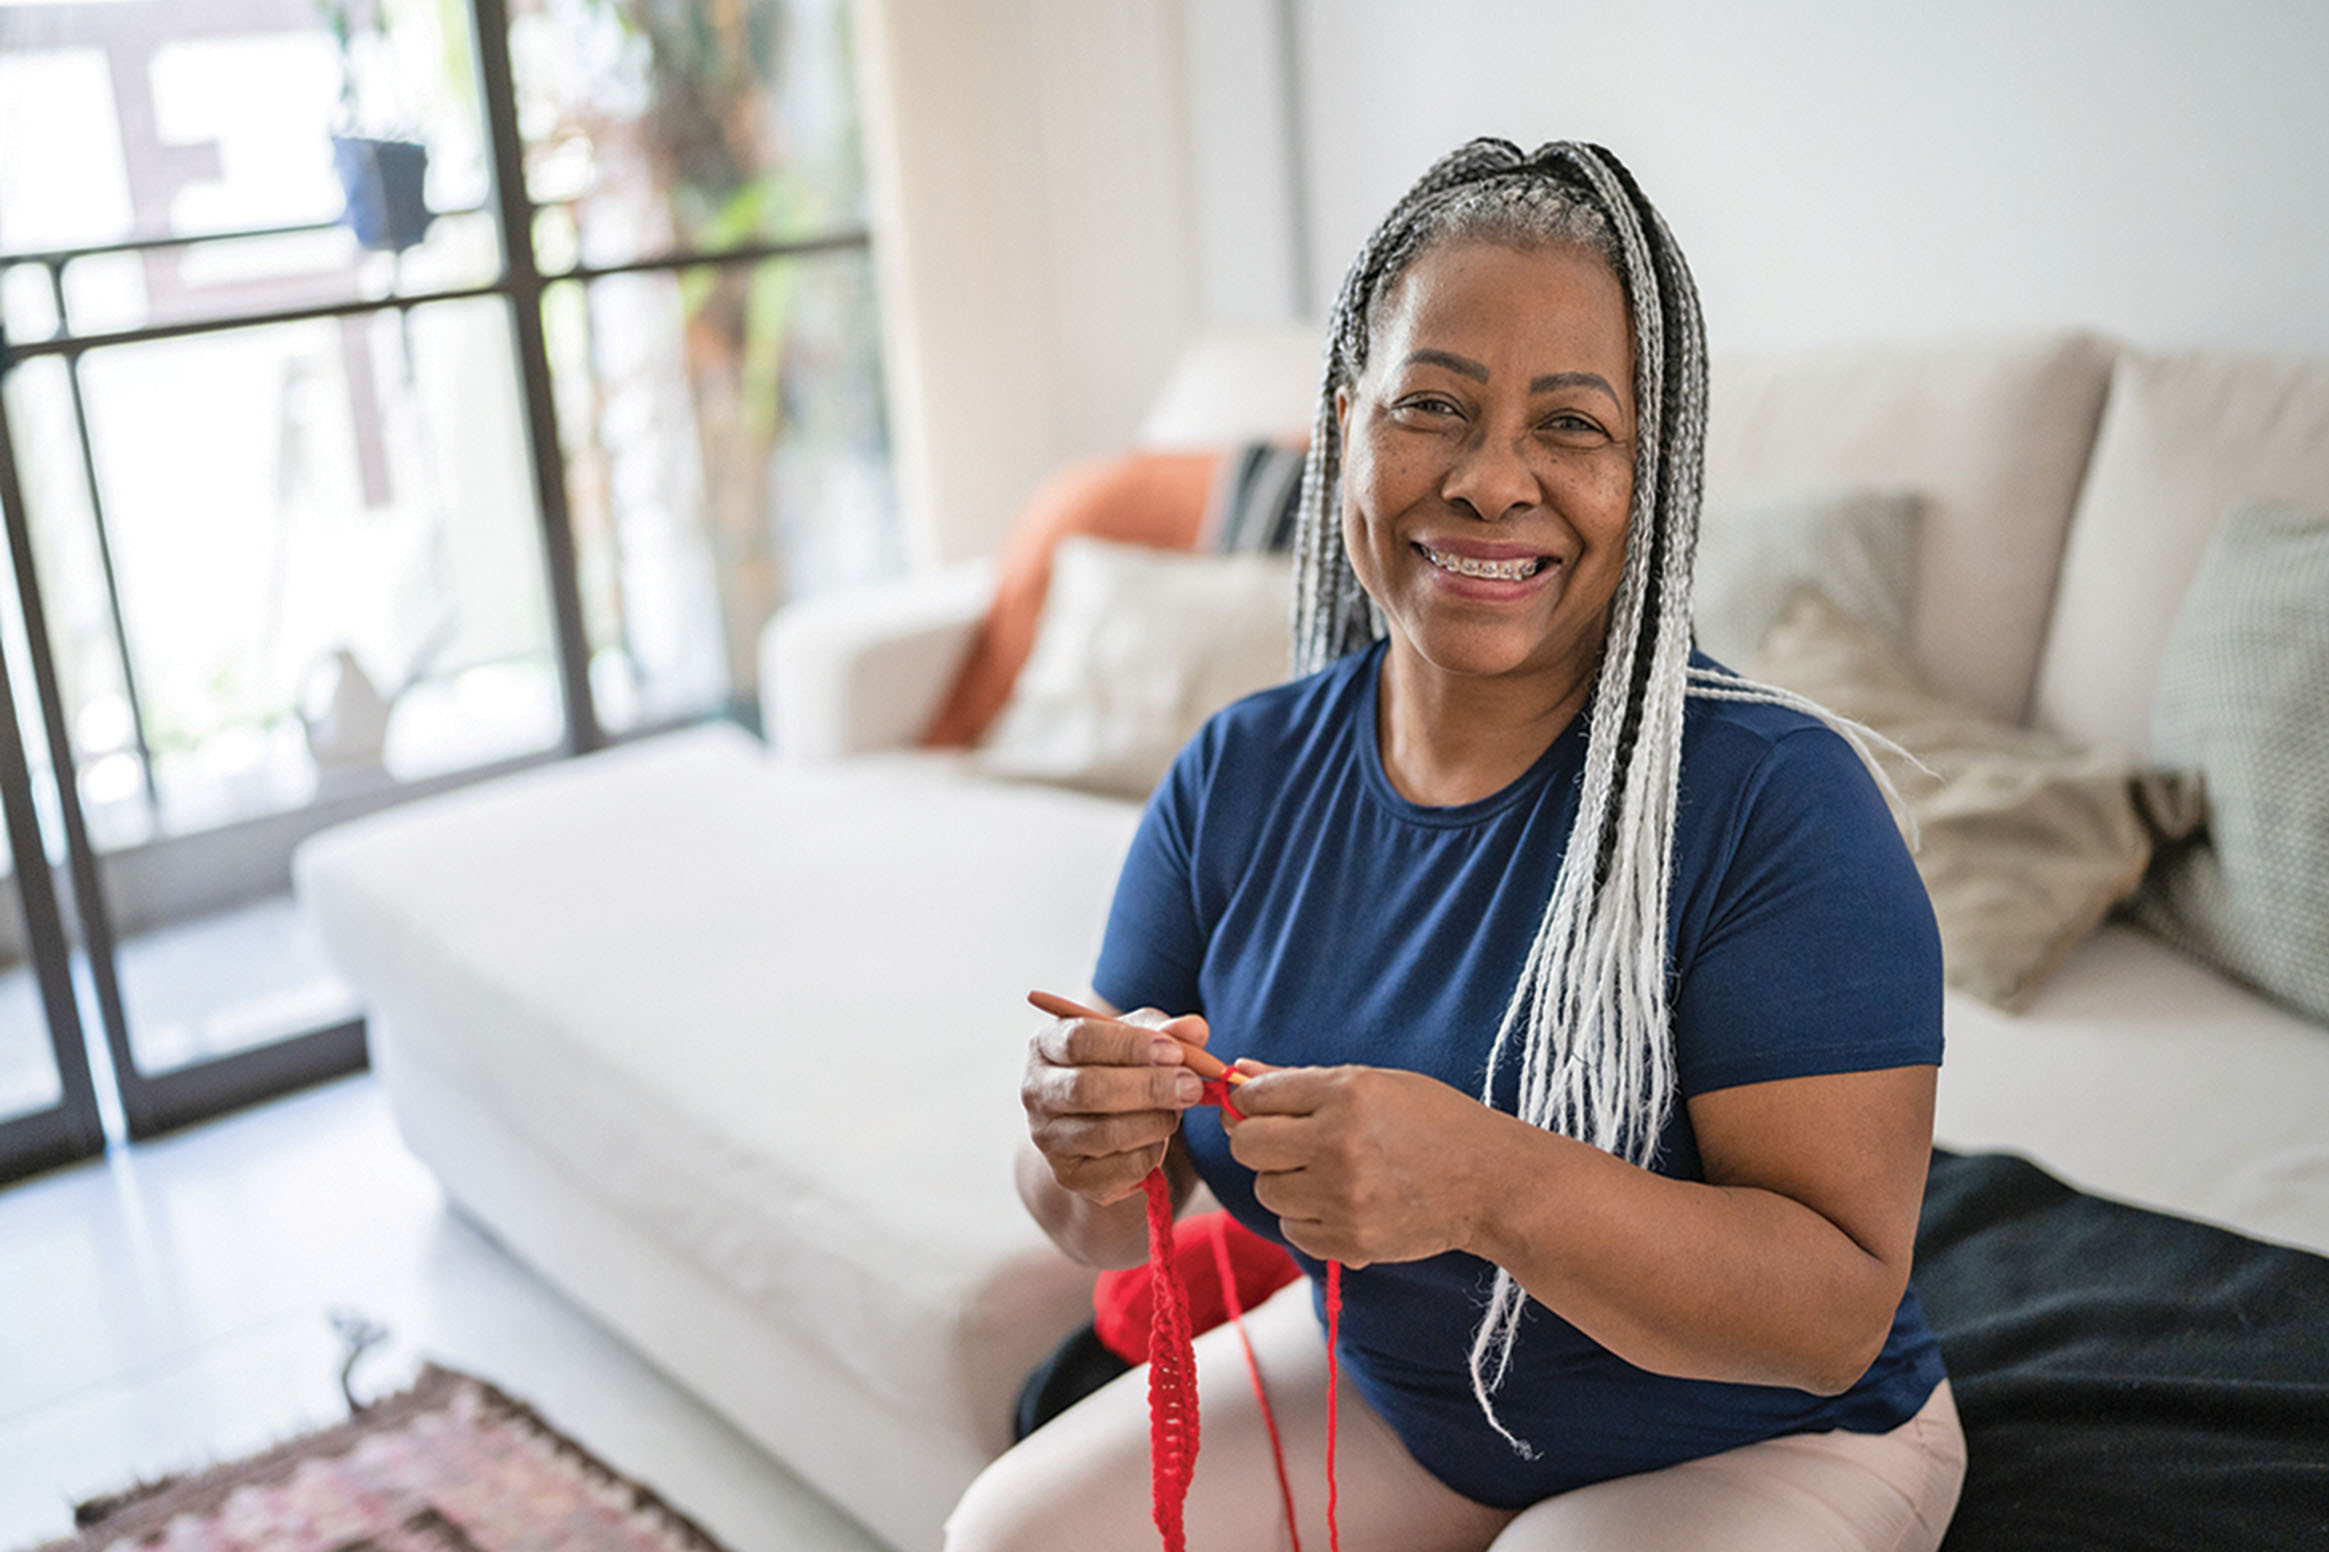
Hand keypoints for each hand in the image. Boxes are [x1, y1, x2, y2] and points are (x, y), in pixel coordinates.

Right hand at [1022, 1007, 1211, 1206]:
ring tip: (1178, 1110)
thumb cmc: (1118, 1067)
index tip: (1173, 1051)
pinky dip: (1152, 1153)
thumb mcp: (1139, 1039)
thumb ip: (1167, 1031)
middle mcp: (1036, 1091)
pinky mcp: (1070, 1176)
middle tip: (1191, 1086)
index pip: (1079, 1040)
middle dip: (1148, 1087)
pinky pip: (1121, 1169)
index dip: (1129, 1045)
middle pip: (1087, 1089)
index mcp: (1045, 1045)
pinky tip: (1160, 1137)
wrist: (1098, 1122)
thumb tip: (1194, 1030)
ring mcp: (1048, 1138)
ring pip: (1105, 1133)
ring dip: (1155, 1122)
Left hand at [1225, 1062, 1497, 1267]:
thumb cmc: (1435, 1122)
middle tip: (1288, 1143)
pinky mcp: (1351, 1241)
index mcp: (1345, 1094)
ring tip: (1325, 1173)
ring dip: (1285, 1182)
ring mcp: (1344, 1197)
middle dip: (1259, 1142)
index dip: (1249, 1101)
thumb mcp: (1374, 1084)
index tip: (1260, 1108)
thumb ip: (1301, 1080)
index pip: (1255, 1096)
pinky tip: (1340, 1202)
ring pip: (1267, 1190)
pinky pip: (1292, 1230)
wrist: (1492, 1181)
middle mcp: (1338, 1144)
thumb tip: (1240, 1069)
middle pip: (1248, 1146)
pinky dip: (1307, 1218)